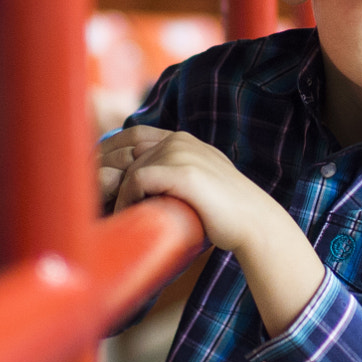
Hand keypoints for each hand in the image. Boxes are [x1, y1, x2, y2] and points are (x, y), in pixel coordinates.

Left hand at [97, 126, 270, 251]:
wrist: (253, 222)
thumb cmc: (224, 210)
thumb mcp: (198, 179)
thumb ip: (175, 171)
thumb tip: (143, 182)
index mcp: (183, 139)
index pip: (134, 141)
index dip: (118, 164)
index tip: (108, 189)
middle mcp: (180, 140)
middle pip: (129, 157)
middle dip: (116, 182)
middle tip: (109, 208)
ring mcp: (181, 153)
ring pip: (130, 169)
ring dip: (120, 194)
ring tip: (118, 216)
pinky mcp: (181, 171)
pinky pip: (137, 180)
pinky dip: (127, 199)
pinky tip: (129, 215)